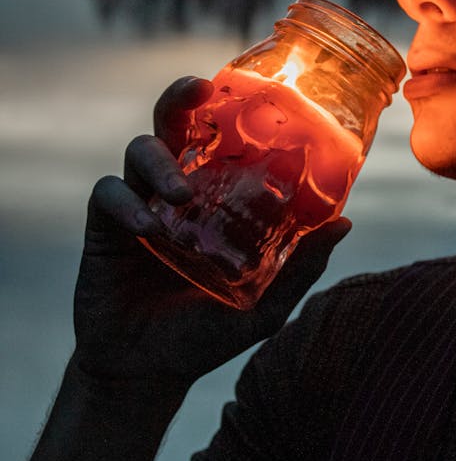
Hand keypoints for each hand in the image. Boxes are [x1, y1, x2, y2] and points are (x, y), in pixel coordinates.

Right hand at [73, 77, 350, 389]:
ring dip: (159, 160)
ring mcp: (140, 203)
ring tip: (178, 192)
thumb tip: (345, 221)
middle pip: (175, 124)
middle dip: (183, 97)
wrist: (147, 371)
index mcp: (216, 197)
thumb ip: (300, 267)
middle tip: (200, 89)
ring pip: (140, 149)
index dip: (233, 109)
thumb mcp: (263, 306)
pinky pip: (108, 193)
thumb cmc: (207, 334)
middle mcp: (178, 189)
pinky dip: (125, 201)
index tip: (256, 92)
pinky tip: (145, 225)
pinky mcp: (105, 226)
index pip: (223, 140)